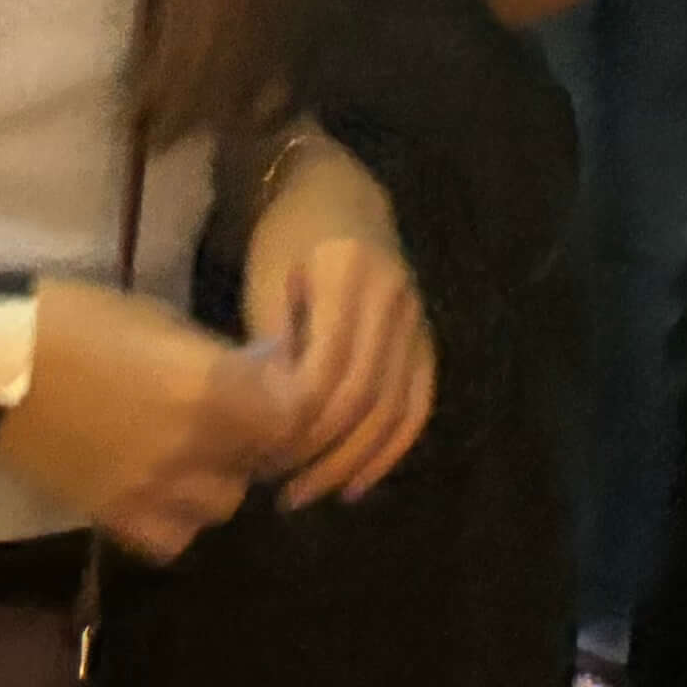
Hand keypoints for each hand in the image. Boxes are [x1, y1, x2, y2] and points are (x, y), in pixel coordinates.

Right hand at [0, 281, 300, 562]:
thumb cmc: (73, 321)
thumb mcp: (161, 322)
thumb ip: (217, 360)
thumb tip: (261, 374)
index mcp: (210, 388)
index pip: (294, 415)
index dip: (291, 399)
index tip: (276, 382)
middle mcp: (192, 448)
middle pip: (261, 462)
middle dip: (256, 437)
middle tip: (234, 411)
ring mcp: (153, 491)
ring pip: (221, 505)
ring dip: (219, 477)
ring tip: (193, 448)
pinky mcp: (113, 518)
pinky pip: (171, 538)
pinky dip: (176, 517)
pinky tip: (160, 486)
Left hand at [234, 233, 436, 508]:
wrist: (335, 193)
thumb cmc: (285, 238)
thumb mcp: (263, 281)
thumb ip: (273, 346)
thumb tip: (270, 424)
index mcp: (348, 274)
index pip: (330, 371)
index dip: (298, 424)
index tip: (260, 458)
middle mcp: (394, 295)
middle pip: (365, 396)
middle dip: (324, 452)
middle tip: (284, 492)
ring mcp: (418, 315)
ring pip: (394, 407)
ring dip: (355, 460)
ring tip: (315, 493)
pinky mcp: (426, 335)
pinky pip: (418, 402)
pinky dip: (392, 448)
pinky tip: (360, 481)